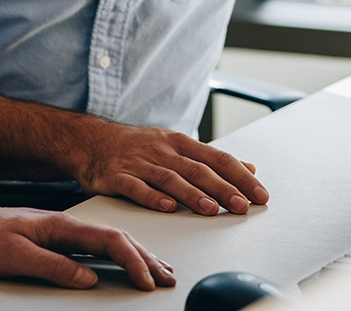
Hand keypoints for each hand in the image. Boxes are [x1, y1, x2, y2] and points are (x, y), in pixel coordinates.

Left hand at [0, 197, 175, 290]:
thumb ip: (54, 266)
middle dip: (146, 258)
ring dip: (137, 255)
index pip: (110, 241)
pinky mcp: (57, 239)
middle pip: (118, 239)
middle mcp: (67, 226)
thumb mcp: (16, 257)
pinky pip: (97, 246)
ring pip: (111, 241)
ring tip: (157, 270)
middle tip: (168, 278)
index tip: (148, 282)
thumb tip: (89, 278)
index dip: (133, 262)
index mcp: (62, 227)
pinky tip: (122, 262)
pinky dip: (118, 254)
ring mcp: (63, 231)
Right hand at [68, 120, 266, 216]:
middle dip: (222, 188)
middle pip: (197, 169)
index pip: (217, 158)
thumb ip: (212, 159)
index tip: (259, 195)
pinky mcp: (116, 176)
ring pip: (170, 179)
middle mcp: (162, 151)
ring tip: (211, 209)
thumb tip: (250, 168)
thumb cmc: (139, 147)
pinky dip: (153, 197)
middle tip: (242, 206)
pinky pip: (136, 188)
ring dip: (192, 195)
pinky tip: (167, 207)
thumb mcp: (176, 146)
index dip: (240, 176)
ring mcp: (138, 163)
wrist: (91, 141)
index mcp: (179, 142)